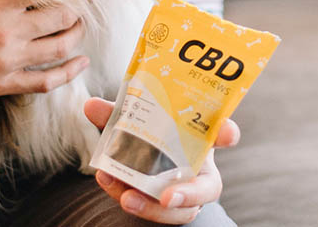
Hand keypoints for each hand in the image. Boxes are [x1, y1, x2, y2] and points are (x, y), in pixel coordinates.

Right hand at [0, 0, 87, 107]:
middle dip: (73, 8)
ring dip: (76, 35)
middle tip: (77, 3)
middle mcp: (6, 31)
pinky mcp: (2, 84)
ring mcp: (6, 60)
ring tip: (81, 25)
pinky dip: (68, 72)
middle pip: (60, 16)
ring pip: (59, 48)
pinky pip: (44, 81)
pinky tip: (81, 62)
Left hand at [84, 98, 239, 224]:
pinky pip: (155, 211)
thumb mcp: (134, 116)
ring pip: (180, 211)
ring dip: (152, 207)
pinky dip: (132, 200)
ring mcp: (185, 192)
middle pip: (207, 188)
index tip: (226, 133)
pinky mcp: (166, 206)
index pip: (223, 133)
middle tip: (167, 196)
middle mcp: (199, 168)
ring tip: (126, 197)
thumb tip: (90, 106)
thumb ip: (116, 112)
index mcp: (201, 137)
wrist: (143, 148)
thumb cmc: (149, 127)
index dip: (227, 133)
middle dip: (189, 195)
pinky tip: (109, 183)